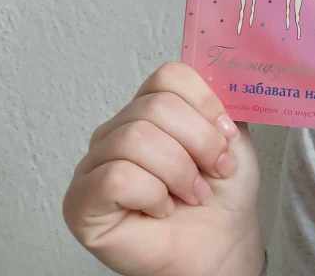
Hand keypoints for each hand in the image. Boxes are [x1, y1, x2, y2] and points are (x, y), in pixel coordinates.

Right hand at [62, 62, 263, 275]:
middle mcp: (116, 130)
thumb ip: (225, 100)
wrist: (220, 244)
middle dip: (199, 142)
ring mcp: (94, 165)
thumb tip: (225, 70)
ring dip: (179, 171)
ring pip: (135, 138)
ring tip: (191, 194)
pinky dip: (152, 194)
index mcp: (149, 109)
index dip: (205, 103)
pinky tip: (161, 209)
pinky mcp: (81, 202)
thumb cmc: (221, 193)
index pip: (168, 75)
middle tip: (214, 171)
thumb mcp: (233, 136)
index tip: (227, 135)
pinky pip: (116, 176)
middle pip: (155, 106)